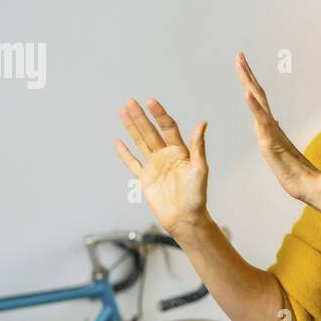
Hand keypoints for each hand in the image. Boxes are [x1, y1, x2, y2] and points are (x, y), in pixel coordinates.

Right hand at [116, 99, 209, 234]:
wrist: (185, 219)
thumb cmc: (197, 196)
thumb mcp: (200, 169)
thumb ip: (198, 146)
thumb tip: (203, 123)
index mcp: (180, 152)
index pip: (168, 128)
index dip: (159, 115)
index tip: (151, 102)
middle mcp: (166, 156)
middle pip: (150, 132)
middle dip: (140, 117)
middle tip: (130, 102)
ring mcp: (154, 166)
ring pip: (140, 142)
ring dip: (131, 128)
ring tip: (123, 112)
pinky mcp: (145, 179)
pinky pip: (132, 163)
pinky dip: (124, 153)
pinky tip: (118, 141)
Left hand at [235, 52, 320, 203]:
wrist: (308, 184)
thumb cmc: (294, 171)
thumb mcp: (279, 149)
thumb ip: (275, 134)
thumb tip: (273, 121)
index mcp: (269, 127)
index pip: (257, 100)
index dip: (249, 82)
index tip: (242, 65)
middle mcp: (270, 125)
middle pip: (257, 94)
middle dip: (246, 74)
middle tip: (239, 55)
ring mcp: (271, 131)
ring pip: (258, 102)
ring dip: (248, 82)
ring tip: (241, 65)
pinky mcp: (271, 141)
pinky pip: (262, 121)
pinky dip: (254, 106)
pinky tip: (246, 93)